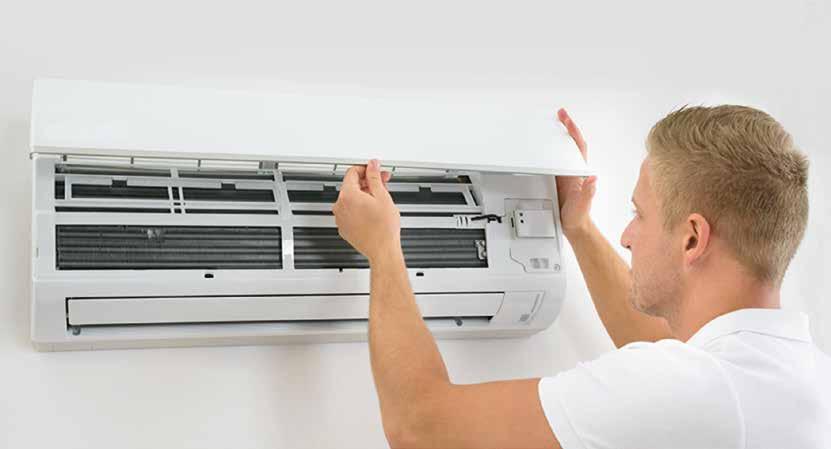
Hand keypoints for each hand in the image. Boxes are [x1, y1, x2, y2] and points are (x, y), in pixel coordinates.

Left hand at [332, 159, 399, 263]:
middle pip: (351, 186)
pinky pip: (350, 212)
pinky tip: (373, 211)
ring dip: (364, 195)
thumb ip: (375, 177)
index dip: (366, 169)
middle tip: (382, 182)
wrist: (382, 250)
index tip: (375, 170)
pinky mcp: (344, 227)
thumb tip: (372, 165)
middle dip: (367, 182)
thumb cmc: (383, 228)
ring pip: (351, 199)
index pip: (352, 172)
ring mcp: (340, 218)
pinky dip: (360, 208)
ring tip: (380, 199)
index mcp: (347, 196)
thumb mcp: (382, 196)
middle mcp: (340, 206)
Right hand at [556, 108, 596, 237]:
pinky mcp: (558, 180)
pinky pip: (554, 160)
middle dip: (566, 127)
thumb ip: (588, 193)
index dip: (573, 131)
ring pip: (563, 150)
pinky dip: (551, 150)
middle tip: (559, 114)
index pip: (578, 146)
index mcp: (578, 172)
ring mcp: (566, 174)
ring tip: (552, 124)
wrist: (574, 226)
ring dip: (559, 137)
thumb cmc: (578, 216)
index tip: (566, 119)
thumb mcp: (582, 205)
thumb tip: (593, 179)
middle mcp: (573, 170)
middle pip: (571, 143)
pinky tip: (544, 147)